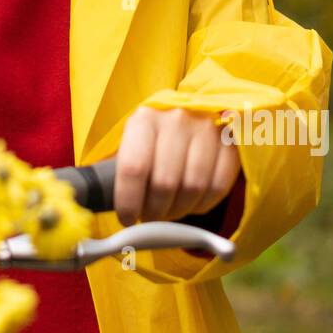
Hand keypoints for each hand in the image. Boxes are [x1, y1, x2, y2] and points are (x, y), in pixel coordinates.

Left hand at [113, 106, 239, 226]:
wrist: (196, 113)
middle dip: (155, 212)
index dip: (129, 202)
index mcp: (144, 119)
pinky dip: (203, 205)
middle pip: (164, 183)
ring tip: (170, 211)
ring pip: (193, 188)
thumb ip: (124, 171)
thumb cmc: (157, 137)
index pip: (133, 168)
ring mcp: (207, 129)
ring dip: (179, 211)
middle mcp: (176, 119)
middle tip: (150, 218)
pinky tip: (192, 203)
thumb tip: (102, 205)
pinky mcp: (231, 142)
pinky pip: (218, 187)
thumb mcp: (135, 143)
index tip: (127, 219)